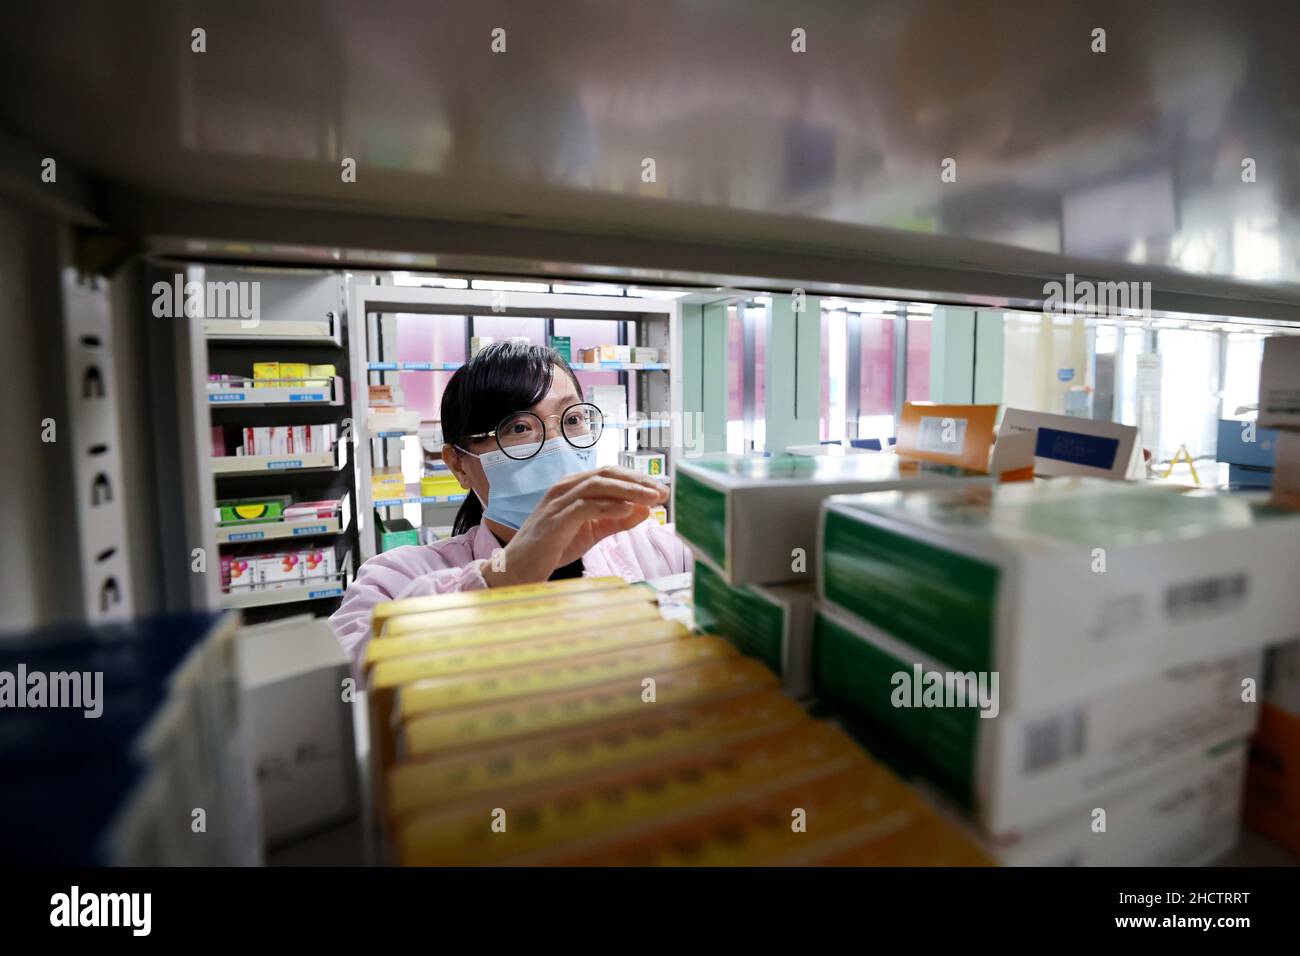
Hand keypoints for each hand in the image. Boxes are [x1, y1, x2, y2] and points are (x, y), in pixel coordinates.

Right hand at [480, 466, 667, 587]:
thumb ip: (617, 520)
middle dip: (638, 482)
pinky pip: (584, 507)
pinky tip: (627, 510)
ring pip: (597, 486)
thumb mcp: (592, 531)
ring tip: (651, 499)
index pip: (610, 474)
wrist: (518, 568)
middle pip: (607, 474)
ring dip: (628, 490)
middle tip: (663, 492)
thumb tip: (645, 510)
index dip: (638, 479)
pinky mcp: (554, 520)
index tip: (661, 489)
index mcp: (574, 487)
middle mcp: (565, 488)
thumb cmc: (553, 546)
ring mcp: (558, 502)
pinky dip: (608, 507)